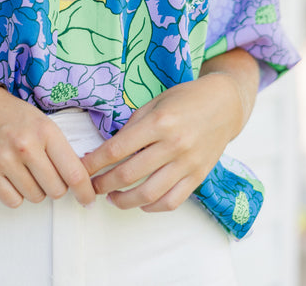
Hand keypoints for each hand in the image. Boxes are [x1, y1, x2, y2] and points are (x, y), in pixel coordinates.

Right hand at [0, 88, 95, 208]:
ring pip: (36, 197)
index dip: (85, 191)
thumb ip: (59, 147)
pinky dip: (16, 194)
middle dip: (56, 186)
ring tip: (26, 171)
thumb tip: (78, 177)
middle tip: (48, 174)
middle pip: (56, 190)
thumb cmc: (11, 115)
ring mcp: (5, 161)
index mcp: (45, 131)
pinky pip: (14, 201)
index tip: (88, 198)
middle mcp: (26, 147)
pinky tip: (13, 178)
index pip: (74, 172)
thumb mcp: (41, 121)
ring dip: (35, 189)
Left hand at [81, 72, 245, 211]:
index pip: (117, 149)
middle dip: (103, 184)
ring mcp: (187, 163)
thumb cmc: (185, 99)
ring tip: (112, 198)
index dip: (95, 162)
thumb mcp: (155, 103)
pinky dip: (153, 207)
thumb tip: (109, 148)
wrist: (224, 105)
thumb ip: (134, 126)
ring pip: (149, 194)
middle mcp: (173, 145)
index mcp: (159, 122)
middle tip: (91, 186)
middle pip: (129, 174)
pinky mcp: (198, 176)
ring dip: (124, 201)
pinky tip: (140, 202)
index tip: (81, 168)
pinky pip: (172, 201)